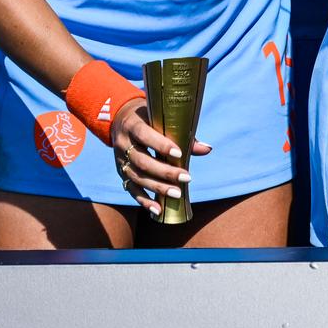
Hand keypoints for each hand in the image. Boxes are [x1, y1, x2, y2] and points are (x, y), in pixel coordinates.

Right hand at [111, 97, 211, 216]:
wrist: (120, 119)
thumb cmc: (150, 117)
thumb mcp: (162, 118)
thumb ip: (183, 133)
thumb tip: (207, 149)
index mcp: (133, 125)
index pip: (144, 135)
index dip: (160, 145)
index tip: (179, 153)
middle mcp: (123, 144)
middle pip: (142, 161)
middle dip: (164, 171)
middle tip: (187, 178)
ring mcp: (120, 160)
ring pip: (136, 177)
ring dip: (157, 187)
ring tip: (177, 194)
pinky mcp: (121, 172)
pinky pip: (130, 189)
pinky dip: (144, 200)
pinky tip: (158, 210)